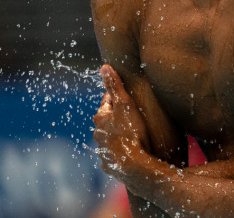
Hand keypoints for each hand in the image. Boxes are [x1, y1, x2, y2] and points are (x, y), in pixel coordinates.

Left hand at [92, 65, 150, 180]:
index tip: (126, 95)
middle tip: (131, 114)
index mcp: (100, 119)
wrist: (136, 165)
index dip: (117, 97)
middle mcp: (98, 135)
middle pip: (108, 121)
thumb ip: (115, 85)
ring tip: (133, 134)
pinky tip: (130, 152)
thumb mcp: (125, 104)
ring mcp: (103, 151)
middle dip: (117, 117)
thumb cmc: (132, 132)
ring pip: (110, 139)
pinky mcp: (110, 165)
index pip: (107, 102)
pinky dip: (120, 152)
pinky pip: (114, 155)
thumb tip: (104, 67)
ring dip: (118, 135)